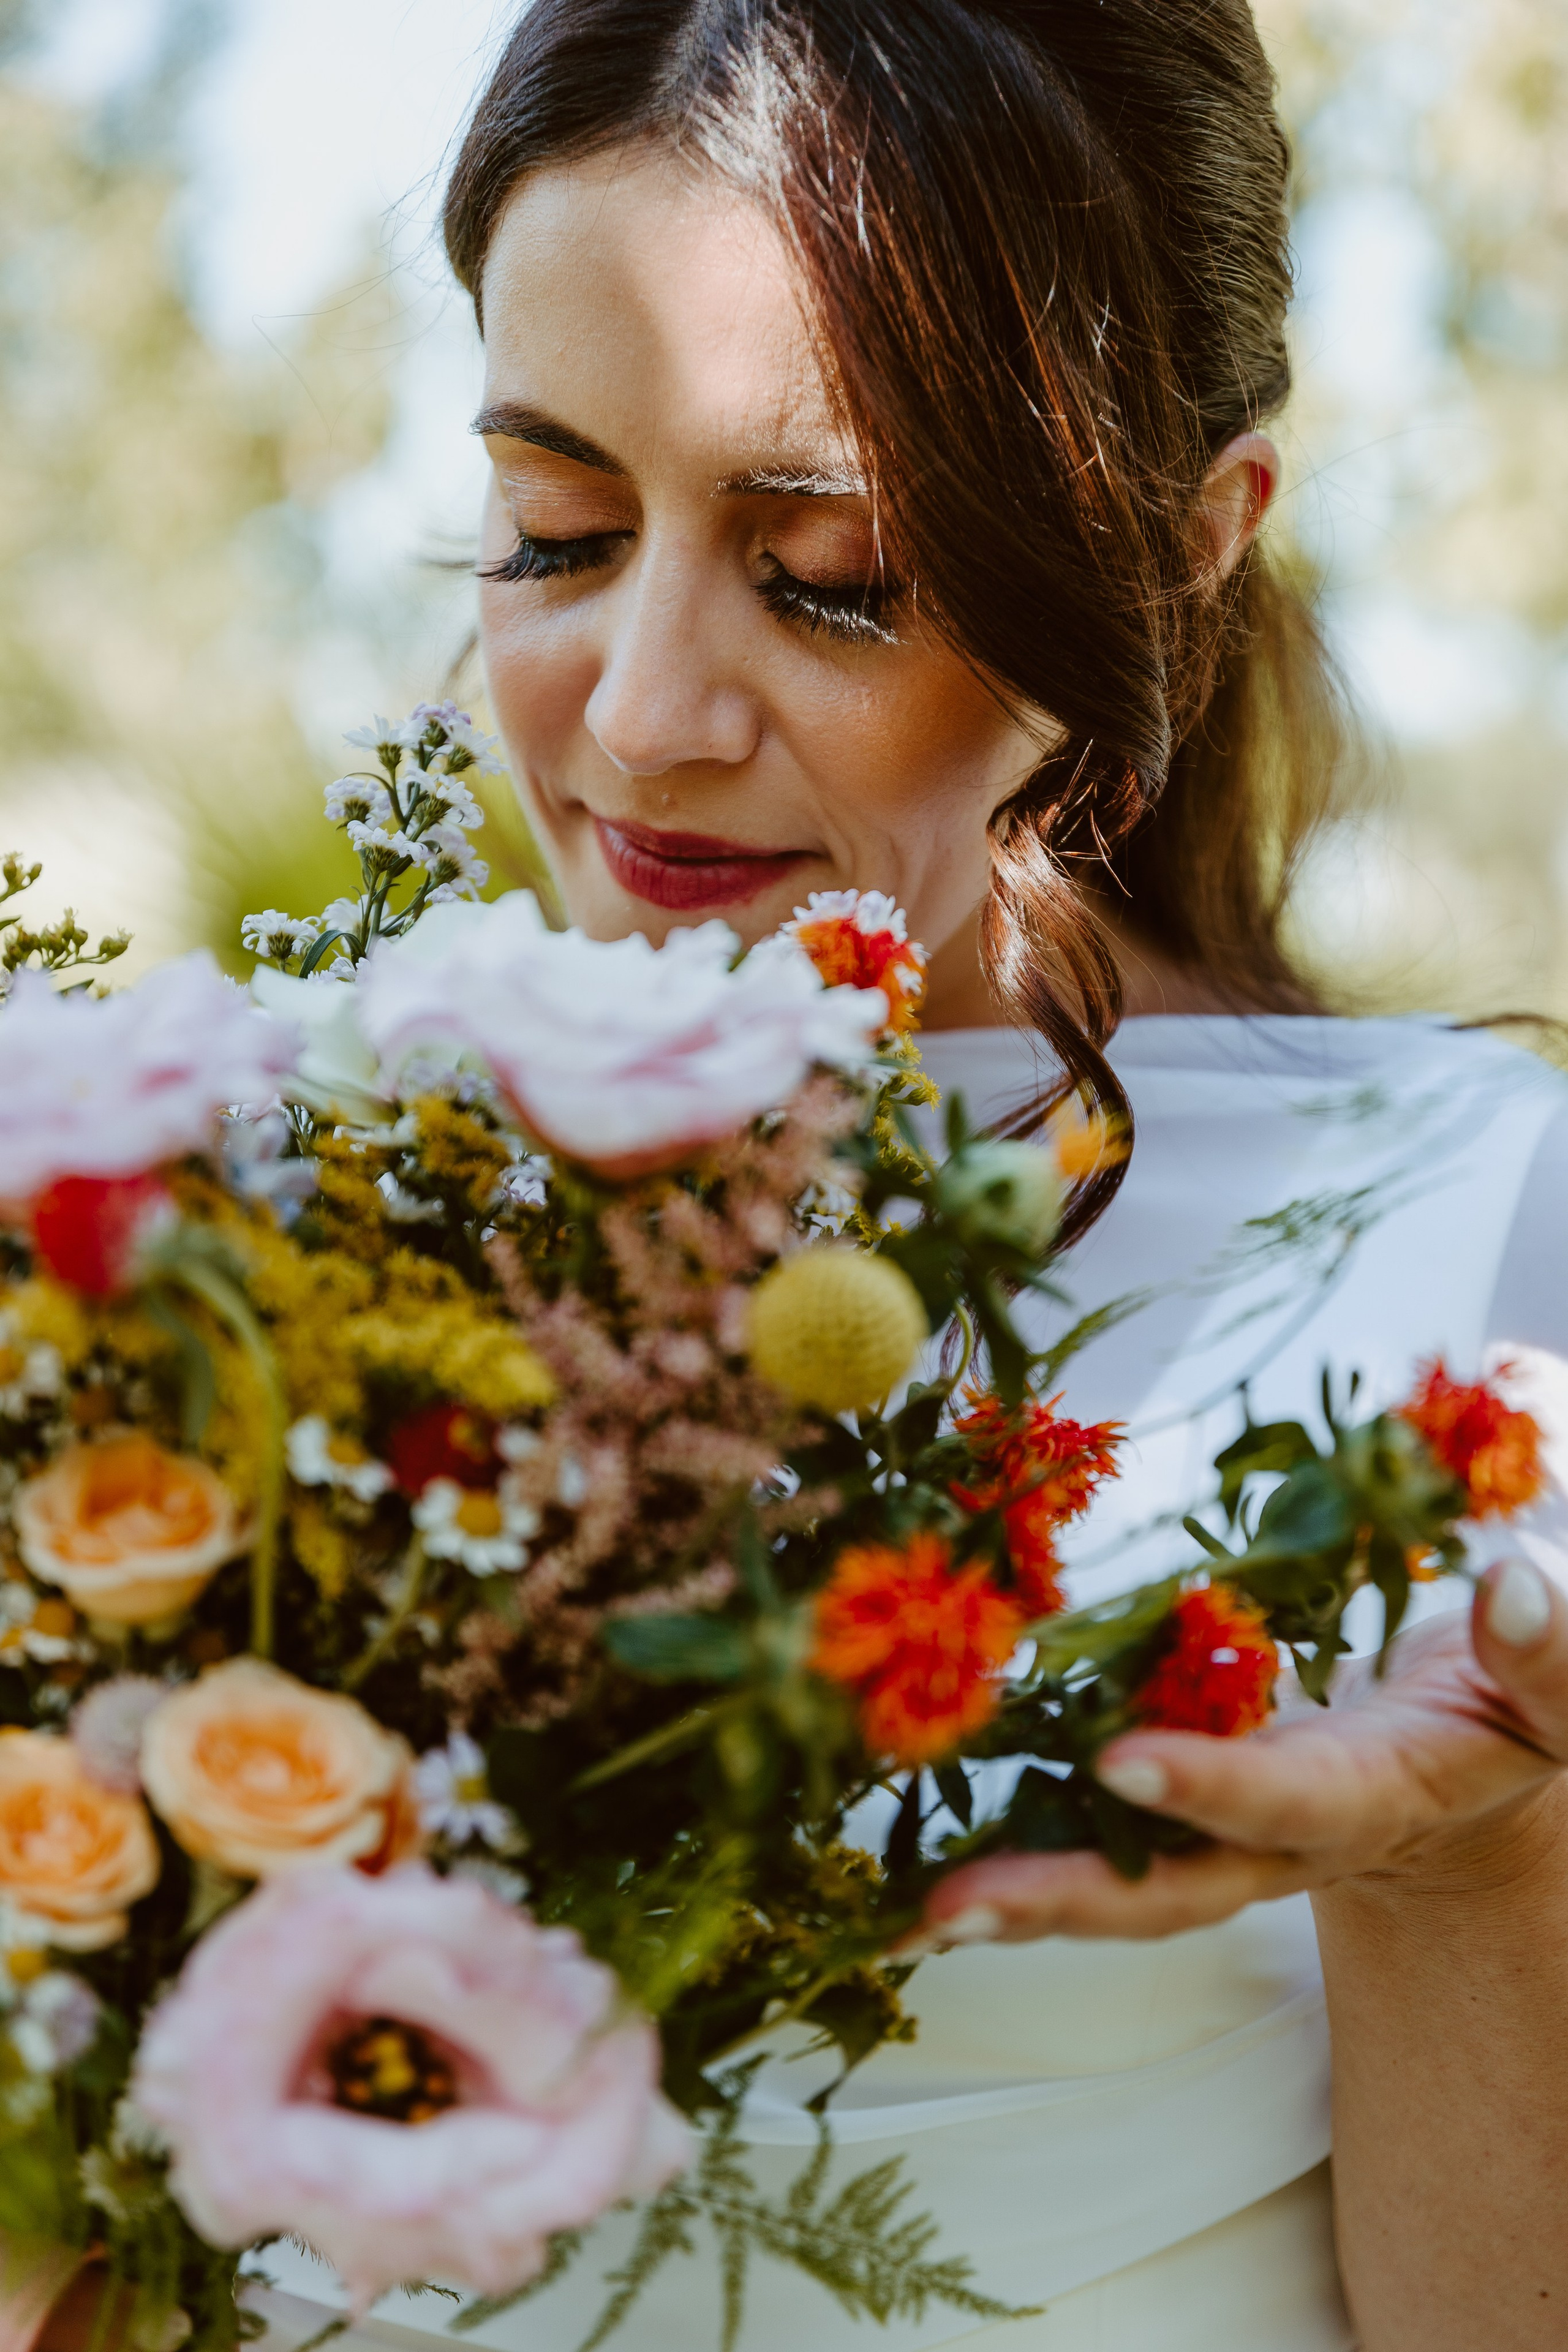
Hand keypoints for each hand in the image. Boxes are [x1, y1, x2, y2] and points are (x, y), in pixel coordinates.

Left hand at [914, 1559, 1567, 1947]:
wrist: (1474, 1768)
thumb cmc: (1513, 1709)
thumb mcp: (1555, 1694)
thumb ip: (1550, 1659)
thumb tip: (1511, 1590)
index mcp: (1377, 1798)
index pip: (1291, 1800)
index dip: (1214, 1787)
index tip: (1124, 1761)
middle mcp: (1286, 1836)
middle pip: (1171, 1887)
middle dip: (1065, 1900)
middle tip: (949, 1909)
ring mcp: (1226, 1831)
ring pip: (1116, 1876)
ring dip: (1014, 1892)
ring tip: (906, 1911)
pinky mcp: (1182, 1806)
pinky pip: (1094, 1829)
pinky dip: (1012, 1839)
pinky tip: (924, 1847)